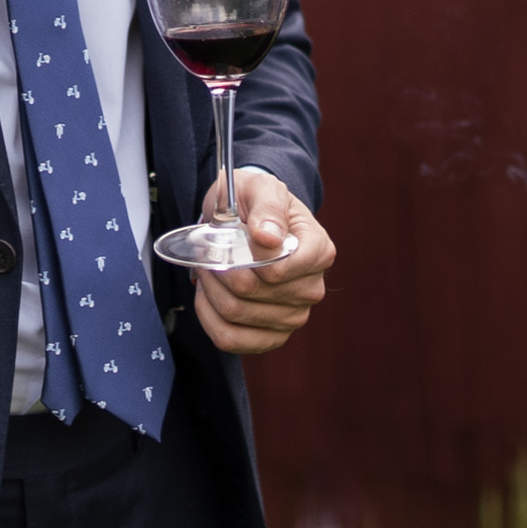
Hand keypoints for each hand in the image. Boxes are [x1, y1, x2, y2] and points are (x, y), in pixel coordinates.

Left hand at [192, 167, 334, 353]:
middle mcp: (312, 288)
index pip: (278, 270)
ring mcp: (295, 316)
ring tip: (209, 269)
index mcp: (318, 251)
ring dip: (210, 289)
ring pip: (236, 314)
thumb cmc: (256, 203)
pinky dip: (209, 318)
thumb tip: (268, 237)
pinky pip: (231, 340)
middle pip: (251, 291)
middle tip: (209, 251)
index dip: (244, 257)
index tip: (229, 236)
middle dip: (219, 269)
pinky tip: (208, 297)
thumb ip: (267, 206)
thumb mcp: (262, 187)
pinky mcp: (273, 337)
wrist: (249, 222)